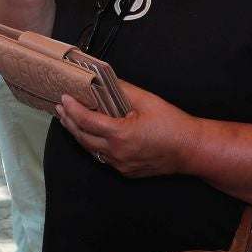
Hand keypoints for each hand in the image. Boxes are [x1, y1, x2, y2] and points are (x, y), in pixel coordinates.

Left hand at [54, 80, 200, 178]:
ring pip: (91, 150)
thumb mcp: (147, 101)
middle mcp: (117, 152)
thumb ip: (123, 90)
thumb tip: (106, 80)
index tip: (64, 98)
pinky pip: (103, 158)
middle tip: (60, 108)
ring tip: (70, 121)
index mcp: (120, 134)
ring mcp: (120, 165)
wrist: (191, 150)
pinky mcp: (126, 171)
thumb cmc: (173, 125)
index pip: (86, 120)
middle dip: (69, 122)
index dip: (72, 108)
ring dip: (79, 134)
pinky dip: (93, 145)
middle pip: (82, 137)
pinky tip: (91, 136)